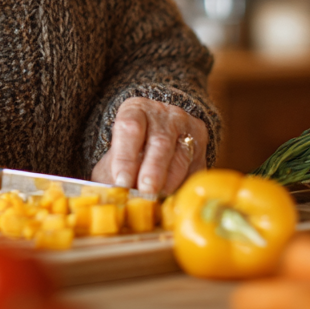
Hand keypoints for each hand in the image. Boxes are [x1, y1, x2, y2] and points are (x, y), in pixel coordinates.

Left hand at [91, 97, 206, 195]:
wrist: (161, 130)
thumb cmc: (131, 147)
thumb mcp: (116, 151)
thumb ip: (111, 172)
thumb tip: (109, 197)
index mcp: (136, 110)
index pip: (130, 128)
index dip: (125, 157)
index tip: (121, 182)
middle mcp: (163, 115)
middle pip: (159, 142)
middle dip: (153, 170)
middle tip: (145, 191)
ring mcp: (186, 128)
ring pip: (182, 155)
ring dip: (170, 181)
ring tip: (158, 199)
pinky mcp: (200, 146)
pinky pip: (195, 167)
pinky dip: (184, 185)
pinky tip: (173, 198)